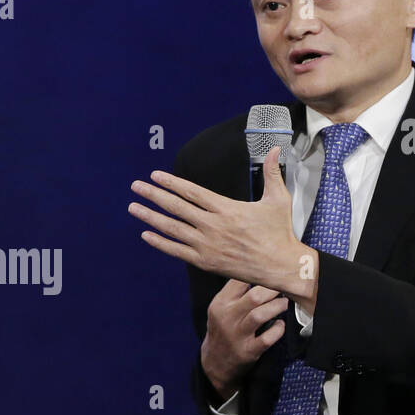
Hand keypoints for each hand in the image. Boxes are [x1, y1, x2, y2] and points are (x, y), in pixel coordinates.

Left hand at [129, 146, 309, 297]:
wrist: (281, 266)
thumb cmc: (279, 232)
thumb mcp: (278, 199)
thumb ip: (271, 173)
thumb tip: (273, 148)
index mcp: (226, 208)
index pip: (191, 191)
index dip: (171, 182)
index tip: (155, 175)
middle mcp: (212, 225)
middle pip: (176, 207)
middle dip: (153, 195)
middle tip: (136, 186)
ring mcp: (207, 245)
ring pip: (172, 228)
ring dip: (150, 216)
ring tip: (133, 207)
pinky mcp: (205, 262)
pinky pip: (176, 251)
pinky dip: (160, 242)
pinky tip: (146, 234)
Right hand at [201, 280, 286, 398]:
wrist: (215, 362)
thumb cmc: (222, 330)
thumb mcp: (220, 309)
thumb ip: (235, 293)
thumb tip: (260, 273)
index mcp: (220, 304)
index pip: (238, 281)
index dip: (258, 274)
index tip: (271, 273)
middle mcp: (227, 318)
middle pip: (254, 296)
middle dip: (273, 290)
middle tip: (284, 288)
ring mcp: (237, 335)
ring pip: (260, 315)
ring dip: (277, 307)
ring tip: (284, 303)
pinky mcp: (248, 351)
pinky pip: (267, 338)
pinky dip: (278, 330)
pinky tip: (280, 325)